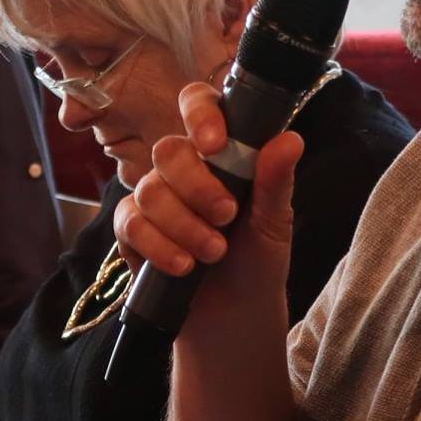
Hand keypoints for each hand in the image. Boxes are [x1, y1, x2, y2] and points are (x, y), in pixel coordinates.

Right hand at [113, 83, 302, 305]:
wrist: (235, 315)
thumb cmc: (257, 261)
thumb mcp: (274, 223)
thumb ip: (275, 182)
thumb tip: (290, 139)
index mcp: (218, 152)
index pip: (197, 105)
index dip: (200, 115)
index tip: (215, 144)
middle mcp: (181, 169)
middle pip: (167, 151)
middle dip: (197, 186)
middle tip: (227, 216)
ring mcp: (153, 198)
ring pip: (148, 190)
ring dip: (184, 225)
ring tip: (214, 253)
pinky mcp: (132, 231)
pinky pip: (130, 224)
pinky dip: (159, 246)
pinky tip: (183, 267)